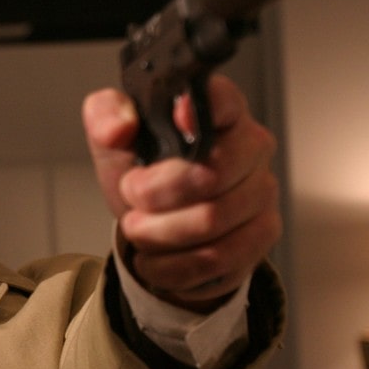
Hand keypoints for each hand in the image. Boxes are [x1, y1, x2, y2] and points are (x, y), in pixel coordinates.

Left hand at [82, 75, 280, 309]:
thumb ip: (106, 117)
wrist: (153, 227)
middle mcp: (251, 147)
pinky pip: (217, 259)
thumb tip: (118, 128)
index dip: (198, 113)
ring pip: (211, 222)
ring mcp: (262, 193)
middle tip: (131, 196)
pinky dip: (172, 266)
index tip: (175, 121)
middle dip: (154, 194)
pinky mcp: (261, 236)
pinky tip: (156, 259)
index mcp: (219, 111)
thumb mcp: (114, 141)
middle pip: (212, 174)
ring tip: (138, 230)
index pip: (223, 102)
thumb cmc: (142, 174)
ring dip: (158, 234)